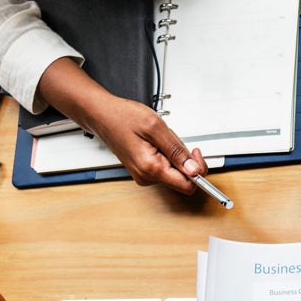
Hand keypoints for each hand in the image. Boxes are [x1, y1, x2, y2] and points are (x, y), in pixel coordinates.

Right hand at [35, 58, 208, 192]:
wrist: (102, 115)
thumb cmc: (123, 117)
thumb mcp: (155, 127)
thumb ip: (177, 150)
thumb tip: (194, 169)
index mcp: (151, 169)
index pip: (187, 185)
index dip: (198, 171)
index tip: (196, 154)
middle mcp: (147, 177)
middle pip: (182, 179)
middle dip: (185, 159)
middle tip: (175, 140)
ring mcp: (145, 175)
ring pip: (175, 172)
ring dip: (175, 155)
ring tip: (161, 138)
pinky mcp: (144, 170)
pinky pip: (165, 167)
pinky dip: (167, 155)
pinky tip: (157, 143)